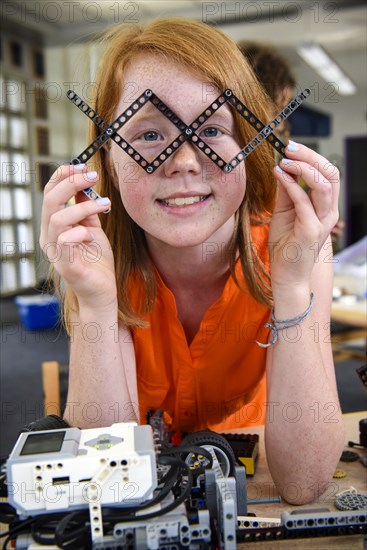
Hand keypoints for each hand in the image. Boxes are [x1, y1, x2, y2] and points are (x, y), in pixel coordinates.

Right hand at [39, 164, 116, 309]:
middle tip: (93, 176)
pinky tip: (93, 235)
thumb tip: (86, 185)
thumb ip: (86, 209)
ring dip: (83, 206)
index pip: (50, 193)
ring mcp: (55, 251)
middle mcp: (49, 236)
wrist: (102, 292)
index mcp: (53, 225)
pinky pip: (65, 240)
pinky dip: (80, 232)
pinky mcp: (65, 265)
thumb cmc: (96, 261)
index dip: (63, 176)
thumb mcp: (93, 229)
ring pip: (57, 218)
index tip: (83, 166)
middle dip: (72, 183)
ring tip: (104, 204)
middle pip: (50, 200)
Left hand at [269, 141, 339, 288]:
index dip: (311, 157)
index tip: (291, 148)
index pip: (327, 174)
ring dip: (303, 168)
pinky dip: (290, 185)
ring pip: (322, 185)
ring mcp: (322, 222)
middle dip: (310, 156)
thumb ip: (287, 191)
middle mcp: (328, 213)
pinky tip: (278, 174)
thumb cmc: (286, 246)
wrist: (286, 275)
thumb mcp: (284, 212)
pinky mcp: (310, 231)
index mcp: (325, 207)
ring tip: (284, 161)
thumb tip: (282, 168)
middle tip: (289, 147)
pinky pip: (303, 202)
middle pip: (330, 174)